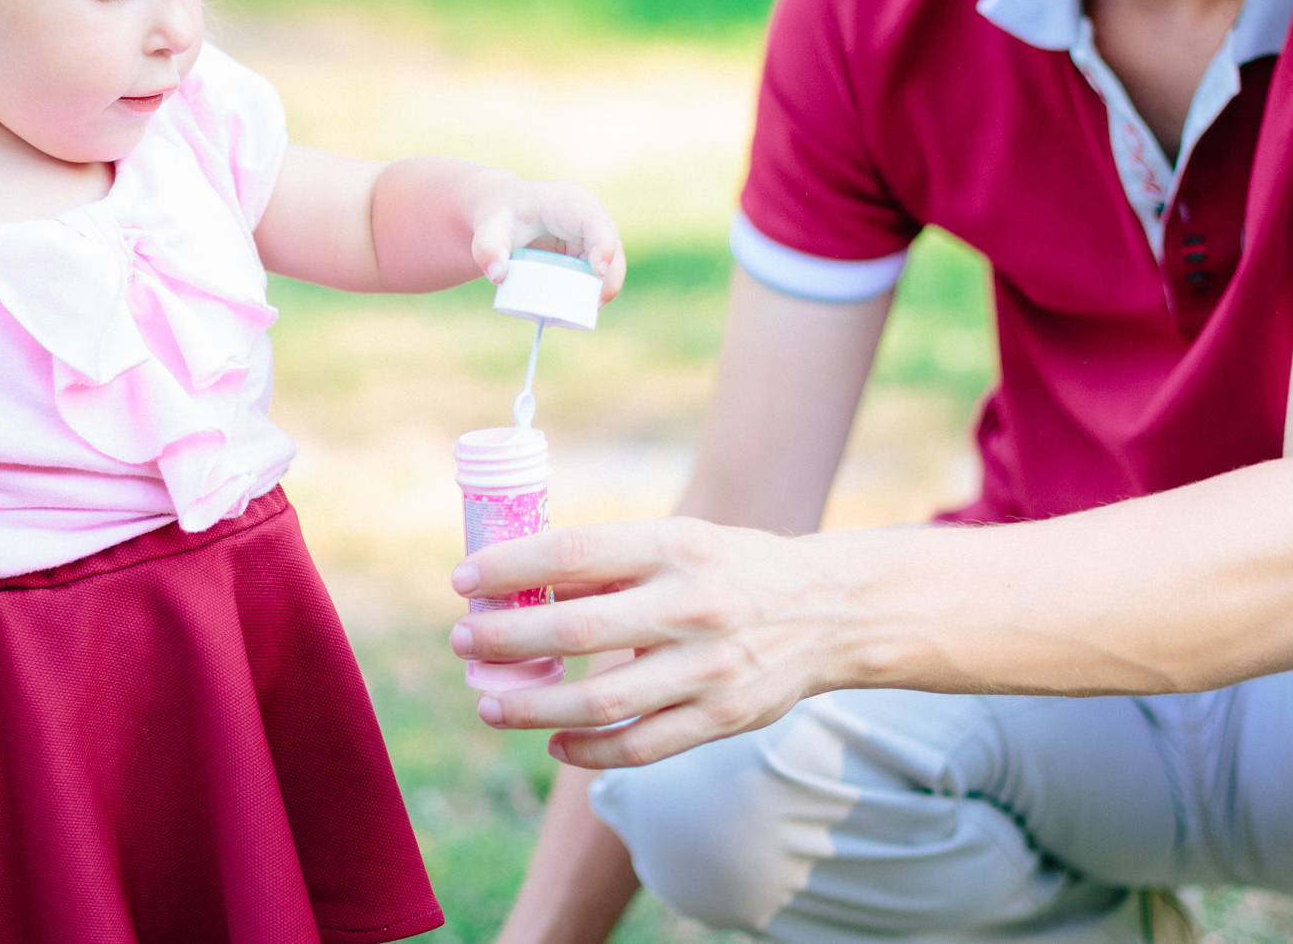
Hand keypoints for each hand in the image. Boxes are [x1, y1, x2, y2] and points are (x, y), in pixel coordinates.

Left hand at [447, 516, 848, 767]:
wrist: (831, 612)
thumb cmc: (733, 569)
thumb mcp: (680, 542)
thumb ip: (611, 566)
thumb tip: (522, 586)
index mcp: (676, 547)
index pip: (575, 553)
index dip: (510, 568)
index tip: (462, 579)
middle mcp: (692, 605)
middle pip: (576, 631)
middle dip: (504, 639)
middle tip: (461, 641)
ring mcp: (708, 668)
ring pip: (600, 701)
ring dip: (531, 706)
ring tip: (487, 704)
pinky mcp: (721, 718)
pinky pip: (640, 747)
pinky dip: (588, 751)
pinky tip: (552, 743)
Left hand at [467, 175, 626, 302]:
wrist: (503, 212)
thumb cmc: (499, 215)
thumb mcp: (489, 227)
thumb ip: (488, 248)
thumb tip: (497, 276)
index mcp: (568, 202)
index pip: (594, 222)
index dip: (602, 245)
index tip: (598, 271)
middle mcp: (587, 217)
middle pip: (611, 246)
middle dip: (609, 277)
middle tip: (593, 307)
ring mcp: (591, 236)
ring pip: (611, 263)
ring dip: (604, 288)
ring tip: (584, 313)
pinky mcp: (588, 252)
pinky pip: (600, 273)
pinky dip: (595, 291)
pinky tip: (581, 310)